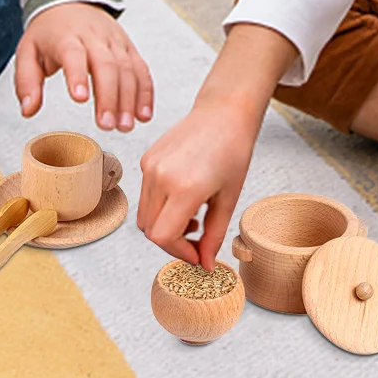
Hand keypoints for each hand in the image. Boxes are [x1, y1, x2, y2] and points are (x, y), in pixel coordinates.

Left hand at [13, 2, 154, 131]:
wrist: (70, 1)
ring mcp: (114, 41)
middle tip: (106, 124)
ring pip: (127, 68)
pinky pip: (141, 69)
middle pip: (106, 64)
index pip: (73, 54)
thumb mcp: (28, 52)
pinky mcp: (128, 47)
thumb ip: (26, 82)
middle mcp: (94, 37)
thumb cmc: (49, 32)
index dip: (77, 75)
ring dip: (129, 99)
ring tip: (124, 126)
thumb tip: (28, 110)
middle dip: (109, 96)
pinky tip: (143, 114)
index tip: (80, 98)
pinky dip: (145, 92)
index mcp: (66, 37)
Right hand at [138, 96, 260, 268]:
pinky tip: (184, 197)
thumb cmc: (233, 151)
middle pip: (150, 229)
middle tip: (196, 239)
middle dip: (172, 242)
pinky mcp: (147, 158)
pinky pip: (145, 194)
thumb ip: (214, 236)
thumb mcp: (229, 199)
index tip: (197, 254)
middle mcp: (160, 176)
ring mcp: (150, 165)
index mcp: (184, 187)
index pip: (163, 237)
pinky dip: (160, 206)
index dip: (179, 252)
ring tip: (192, 216)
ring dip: (164, 225)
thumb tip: (205, 265)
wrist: (223, 113)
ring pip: (144, 214)